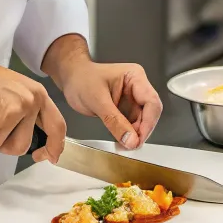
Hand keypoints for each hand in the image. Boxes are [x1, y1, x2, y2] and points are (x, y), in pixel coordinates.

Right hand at [0, 31, 65, 162]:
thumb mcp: (14, 93)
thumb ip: (27, 114)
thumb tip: (34, 141)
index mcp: (38, 94)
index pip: (57, 125)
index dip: (55, 146)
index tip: (49, 157)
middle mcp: (32, 101)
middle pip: (24, 145)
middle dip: (5, 142)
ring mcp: (18, 109)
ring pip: (5, 145)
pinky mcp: (2, 117)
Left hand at [42, 35, 162, 148]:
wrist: (71, 78)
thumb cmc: (82, 79)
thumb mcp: (97, 101)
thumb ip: (115, 121)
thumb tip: (131, 140)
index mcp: (135, 76)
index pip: (151, 101)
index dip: (148, 122)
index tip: (138, 139)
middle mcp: (137, 87)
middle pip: (150, 112)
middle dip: (142, 130)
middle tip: (131, 145)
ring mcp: (132, 98)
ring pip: (142, 120)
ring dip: (135, 134)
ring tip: (125, 144)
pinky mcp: (125, 108)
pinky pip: (132, 123)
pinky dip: (128, 133)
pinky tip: (122, 140)